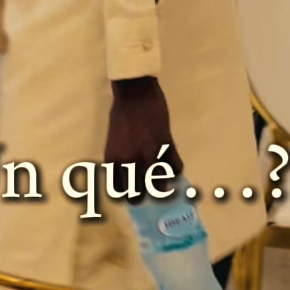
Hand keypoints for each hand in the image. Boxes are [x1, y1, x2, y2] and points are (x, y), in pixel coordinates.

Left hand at [105, 76, 183, 200]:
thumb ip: (121, 160)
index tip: (135, 188)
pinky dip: (176, 168)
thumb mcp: (114, 142)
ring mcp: (148, 156)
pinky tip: (172, 161)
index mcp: (113, 161)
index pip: (118, 192)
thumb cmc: (122, 114)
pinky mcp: (165, 146)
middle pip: (137, 197)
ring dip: (162, 183)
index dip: (128, 192)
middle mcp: (129, 163)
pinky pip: (175, 168)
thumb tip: (131, 176)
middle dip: (144, 193)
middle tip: (150, 183)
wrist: (135, 93)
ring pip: (159, 188)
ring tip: (164, 174)